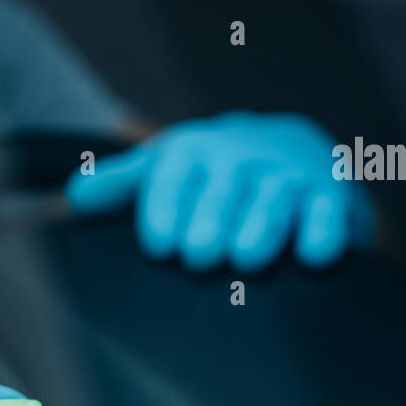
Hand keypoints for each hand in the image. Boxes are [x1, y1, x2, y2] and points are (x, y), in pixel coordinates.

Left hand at [66, 111, 373, 271]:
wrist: (287, 146)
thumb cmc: (212, 171)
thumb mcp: (166, 168)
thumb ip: (121, 183)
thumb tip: (74, 196)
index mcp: (193, 153)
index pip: (175, 179)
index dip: (166, 211)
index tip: (160, 247)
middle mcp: (241, 160)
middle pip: (225, 191)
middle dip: (213, 222)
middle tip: (200, 257)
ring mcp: (287, 177)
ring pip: (275, 201)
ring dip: (263, 227)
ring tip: (248, 259)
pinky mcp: (331, 195)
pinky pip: (329, 213)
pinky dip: (325, 231)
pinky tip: (316, 255)